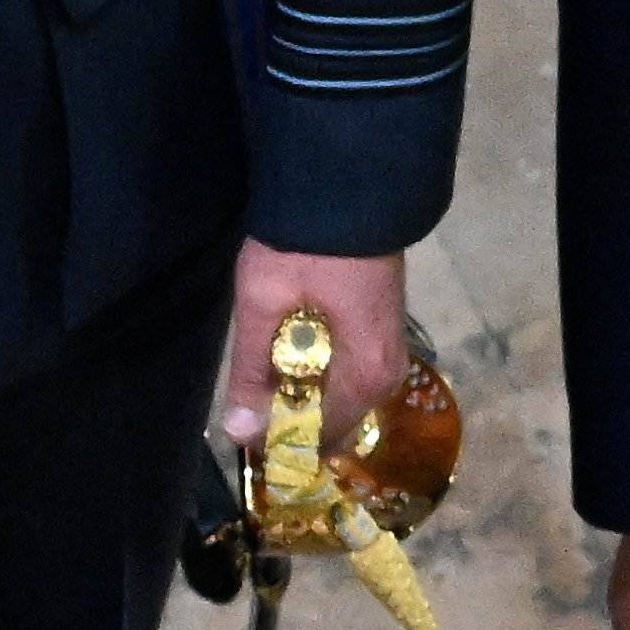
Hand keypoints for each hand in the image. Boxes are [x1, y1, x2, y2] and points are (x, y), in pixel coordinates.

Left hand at [221, 242, 411, 450]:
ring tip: (265, 377)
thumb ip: (252, 370)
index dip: (278, 440)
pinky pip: (349, 377)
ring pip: (341, 400)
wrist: (347, 188)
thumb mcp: (263, 304)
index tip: (242, 430)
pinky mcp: (382, 334)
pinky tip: (290, 360)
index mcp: (365, 375)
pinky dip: (319, 379)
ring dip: (303, 397)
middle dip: (292, 421)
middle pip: (335, 423)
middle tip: (249, 402)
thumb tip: (239, 433)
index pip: (322, 437)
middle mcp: (387, 375)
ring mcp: (390, 354)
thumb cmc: (303, 247)